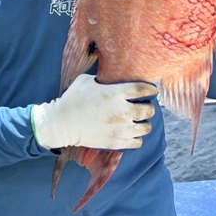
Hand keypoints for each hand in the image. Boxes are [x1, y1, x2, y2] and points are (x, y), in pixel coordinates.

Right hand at [31, 74, 157, 149]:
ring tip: (139, 120)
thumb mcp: (86, 80)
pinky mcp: (116, 142)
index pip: (142, 90)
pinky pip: (137, 142)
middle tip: (145, 106)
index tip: (153, 90)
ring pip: (146, 128)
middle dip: (149, 107)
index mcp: (115, 93)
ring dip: (144, 123)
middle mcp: (121, 111)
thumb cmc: (73, 99)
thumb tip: (109, 73)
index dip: (151, 89)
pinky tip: (131, 132)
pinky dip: (136, 137)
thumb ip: (102, 78)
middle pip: (148, 110)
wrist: (62, 123)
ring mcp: (120, 128)